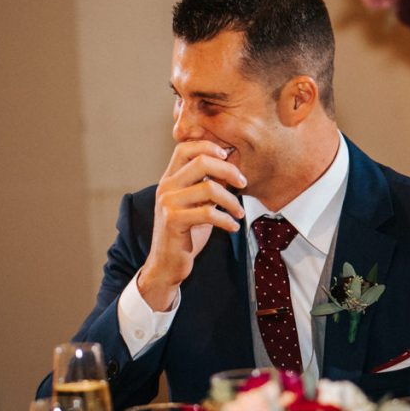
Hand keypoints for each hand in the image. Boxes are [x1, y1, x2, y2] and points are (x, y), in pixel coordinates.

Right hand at [137, 141, 245, 310]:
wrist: (167, 264)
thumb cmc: (185, 234)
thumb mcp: (196, 205)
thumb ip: (207, 186)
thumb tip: (230, 170)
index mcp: (169, 179)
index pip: (185, 148)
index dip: (208, 146)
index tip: (228, 155)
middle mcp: (166, 187)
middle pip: (201, 162)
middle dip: (229, 170)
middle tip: (243, 182)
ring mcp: (167, 203)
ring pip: (209, 188)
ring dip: (231, 201)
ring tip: (239, 212)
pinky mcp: (173, 221)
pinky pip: (208, 213)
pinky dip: (226, 220)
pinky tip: (233, 227)